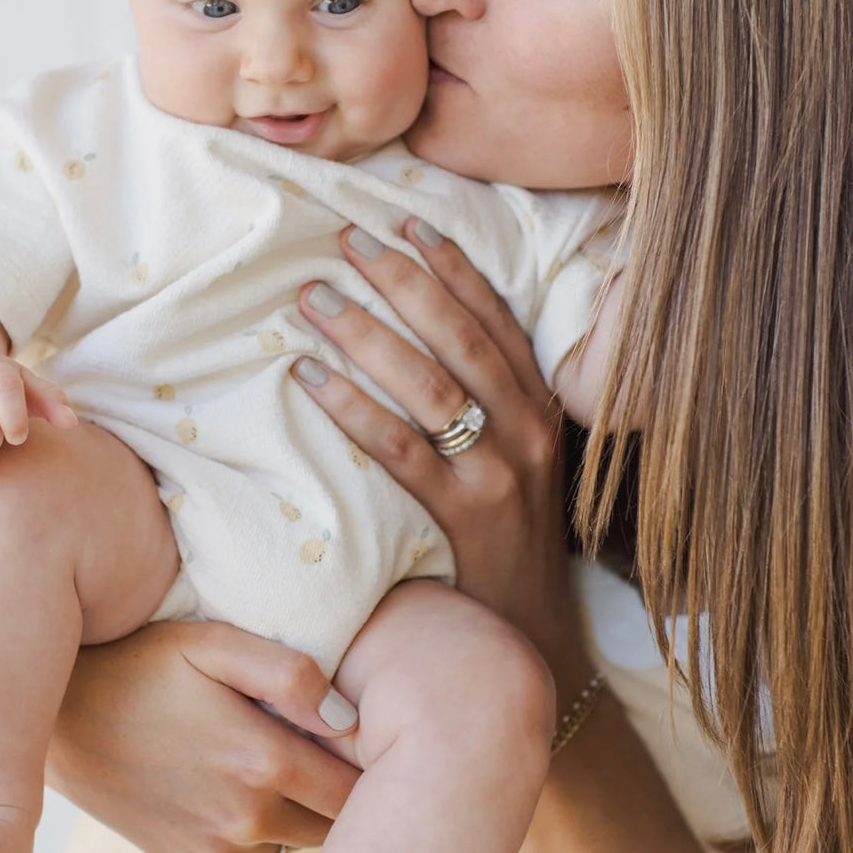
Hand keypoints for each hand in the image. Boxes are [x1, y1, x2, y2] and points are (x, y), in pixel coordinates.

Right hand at [49, 621, 360, 852]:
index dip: (368, 763)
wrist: (59, 717)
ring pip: (294, 840)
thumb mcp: (214, 642)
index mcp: (262, 762)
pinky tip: (224, 780)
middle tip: (322, 745)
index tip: (364, 736)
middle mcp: (243, 820)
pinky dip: (252, 826)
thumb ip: (290, 673)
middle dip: (338, 790)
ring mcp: (214, 852)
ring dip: (296, 810)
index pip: (356, 789)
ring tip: (268, 757)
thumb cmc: (143, 662)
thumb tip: (348, 718)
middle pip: (333, 824)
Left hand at [293, 220, 583, 669]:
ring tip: (314, 297)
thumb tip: (423, 344)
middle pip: (461, 337)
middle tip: (346, 241)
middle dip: (403, 280)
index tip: (409, 222)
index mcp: (544, 406)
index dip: (455, 266)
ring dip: (367, 333)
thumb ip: (490, 405)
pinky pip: (400, 448)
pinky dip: (351, 406)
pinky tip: (308, 375)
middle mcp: (530, 429)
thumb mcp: (520, 460)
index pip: (499, 319)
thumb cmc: (510, 537)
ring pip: (429, 383)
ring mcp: (501, 472)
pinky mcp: (466, 513)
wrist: (530, 630)